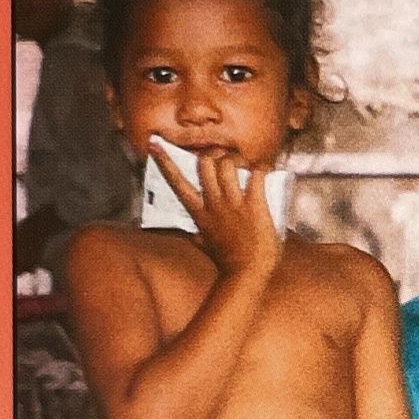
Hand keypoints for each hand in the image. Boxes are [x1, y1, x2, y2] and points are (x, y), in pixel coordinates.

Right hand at [151, 143, 279, 276]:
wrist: (247, 274)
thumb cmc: (228, 261)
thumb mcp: (205, 245)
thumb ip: (196, 235)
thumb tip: (190, 233)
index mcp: (199, 213)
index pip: (176, 183)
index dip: (164, 162)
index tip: (154, 144)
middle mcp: (213, 204)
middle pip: (204, 163)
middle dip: (214, 155)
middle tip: (225, 160)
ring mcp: (233, 203)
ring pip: (227, 164)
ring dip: (237, 160)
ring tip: (246, 167)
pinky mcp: (254, 204)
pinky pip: (256, 174)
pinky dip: (261, 169)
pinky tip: (264, 172)